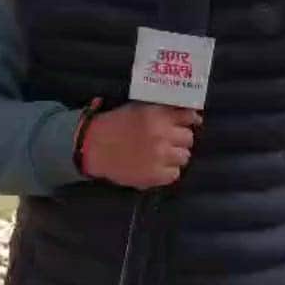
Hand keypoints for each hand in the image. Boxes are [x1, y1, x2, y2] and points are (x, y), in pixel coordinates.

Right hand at [83, 102, 201, 189]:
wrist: (93, 147)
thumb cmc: (114, 125)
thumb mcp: (138, 109)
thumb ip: (161, 111)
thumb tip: (188, 115)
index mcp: (157, 116)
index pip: (188, 116)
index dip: (190, 120)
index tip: (190, 122)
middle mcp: (162, 135)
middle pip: (188, 138)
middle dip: (180, 139)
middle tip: (170, 141)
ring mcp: (160, 156)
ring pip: (184, 157)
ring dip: (175, 155)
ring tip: (163, 155)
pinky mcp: (155, 175)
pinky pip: (174, 174)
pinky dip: (168, 172)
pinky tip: (157, 167)